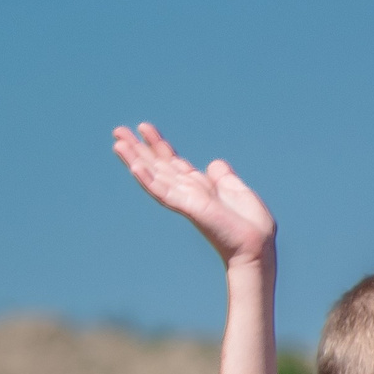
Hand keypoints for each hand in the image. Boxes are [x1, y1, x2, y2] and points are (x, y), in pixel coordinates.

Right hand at [113, 122, 276, 265]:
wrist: (256, 246)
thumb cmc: (250, 226)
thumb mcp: (237, 191)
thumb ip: (223, 176)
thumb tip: (212, 164)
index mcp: (198, 187)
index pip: (172, 162)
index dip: (157, 144)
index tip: (143, 127)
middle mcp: (187, 191)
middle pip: (157, 166)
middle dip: (138, 149)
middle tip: (118, 131)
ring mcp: (185, 200)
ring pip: (154, 176)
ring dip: (135, 160)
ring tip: (117, 144)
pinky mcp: (189, 207)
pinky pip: (164, 192)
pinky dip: (148, 180)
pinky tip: (135, 167)